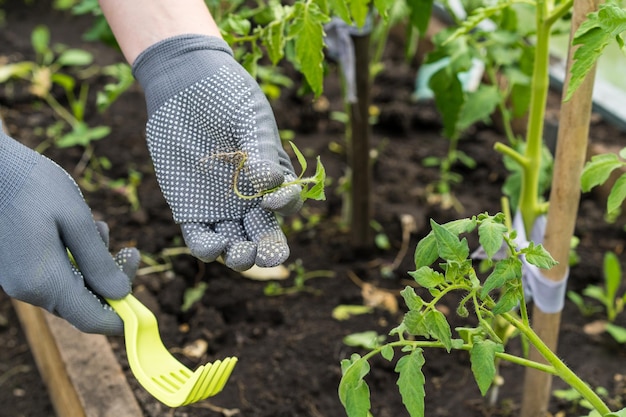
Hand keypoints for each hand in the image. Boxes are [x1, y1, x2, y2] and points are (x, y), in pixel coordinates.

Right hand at [0, 130, 138, 334]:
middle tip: (130, 250)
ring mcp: (18, 280)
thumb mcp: (76, 221)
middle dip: (111, 281)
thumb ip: (99, 262)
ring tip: (99, 227)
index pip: (92, 320)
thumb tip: (121, 293)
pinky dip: (75, 258)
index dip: (121, 318)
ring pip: (71, 287)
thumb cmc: (32, 186)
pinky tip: (78, 228)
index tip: (143, 302)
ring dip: (94, 265)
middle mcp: (27, 290)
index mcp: (44, 283)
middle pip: (83, 304)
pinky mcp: (15, 267)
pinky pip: (54, 275)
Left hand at [133, 35, 301, 270]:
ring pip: (236, 242)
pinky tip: (214, 247)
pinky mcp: (191, 208)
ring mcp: (221, 206)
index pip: (287, 202)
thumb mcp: (249, 117)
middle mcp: (250, 197)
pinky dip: (208, 248)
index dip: (285, 204)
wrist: (184, 81)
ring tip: (238, 253)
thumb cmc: (225, 95)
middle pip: (264, 233)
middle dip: (268, 249)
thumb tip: (269, 183)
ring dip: (240, 256)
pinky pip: (201, 238)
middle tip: (266, 255)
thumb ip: (260, 151)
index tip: (271, 199)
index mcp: (272, 177)